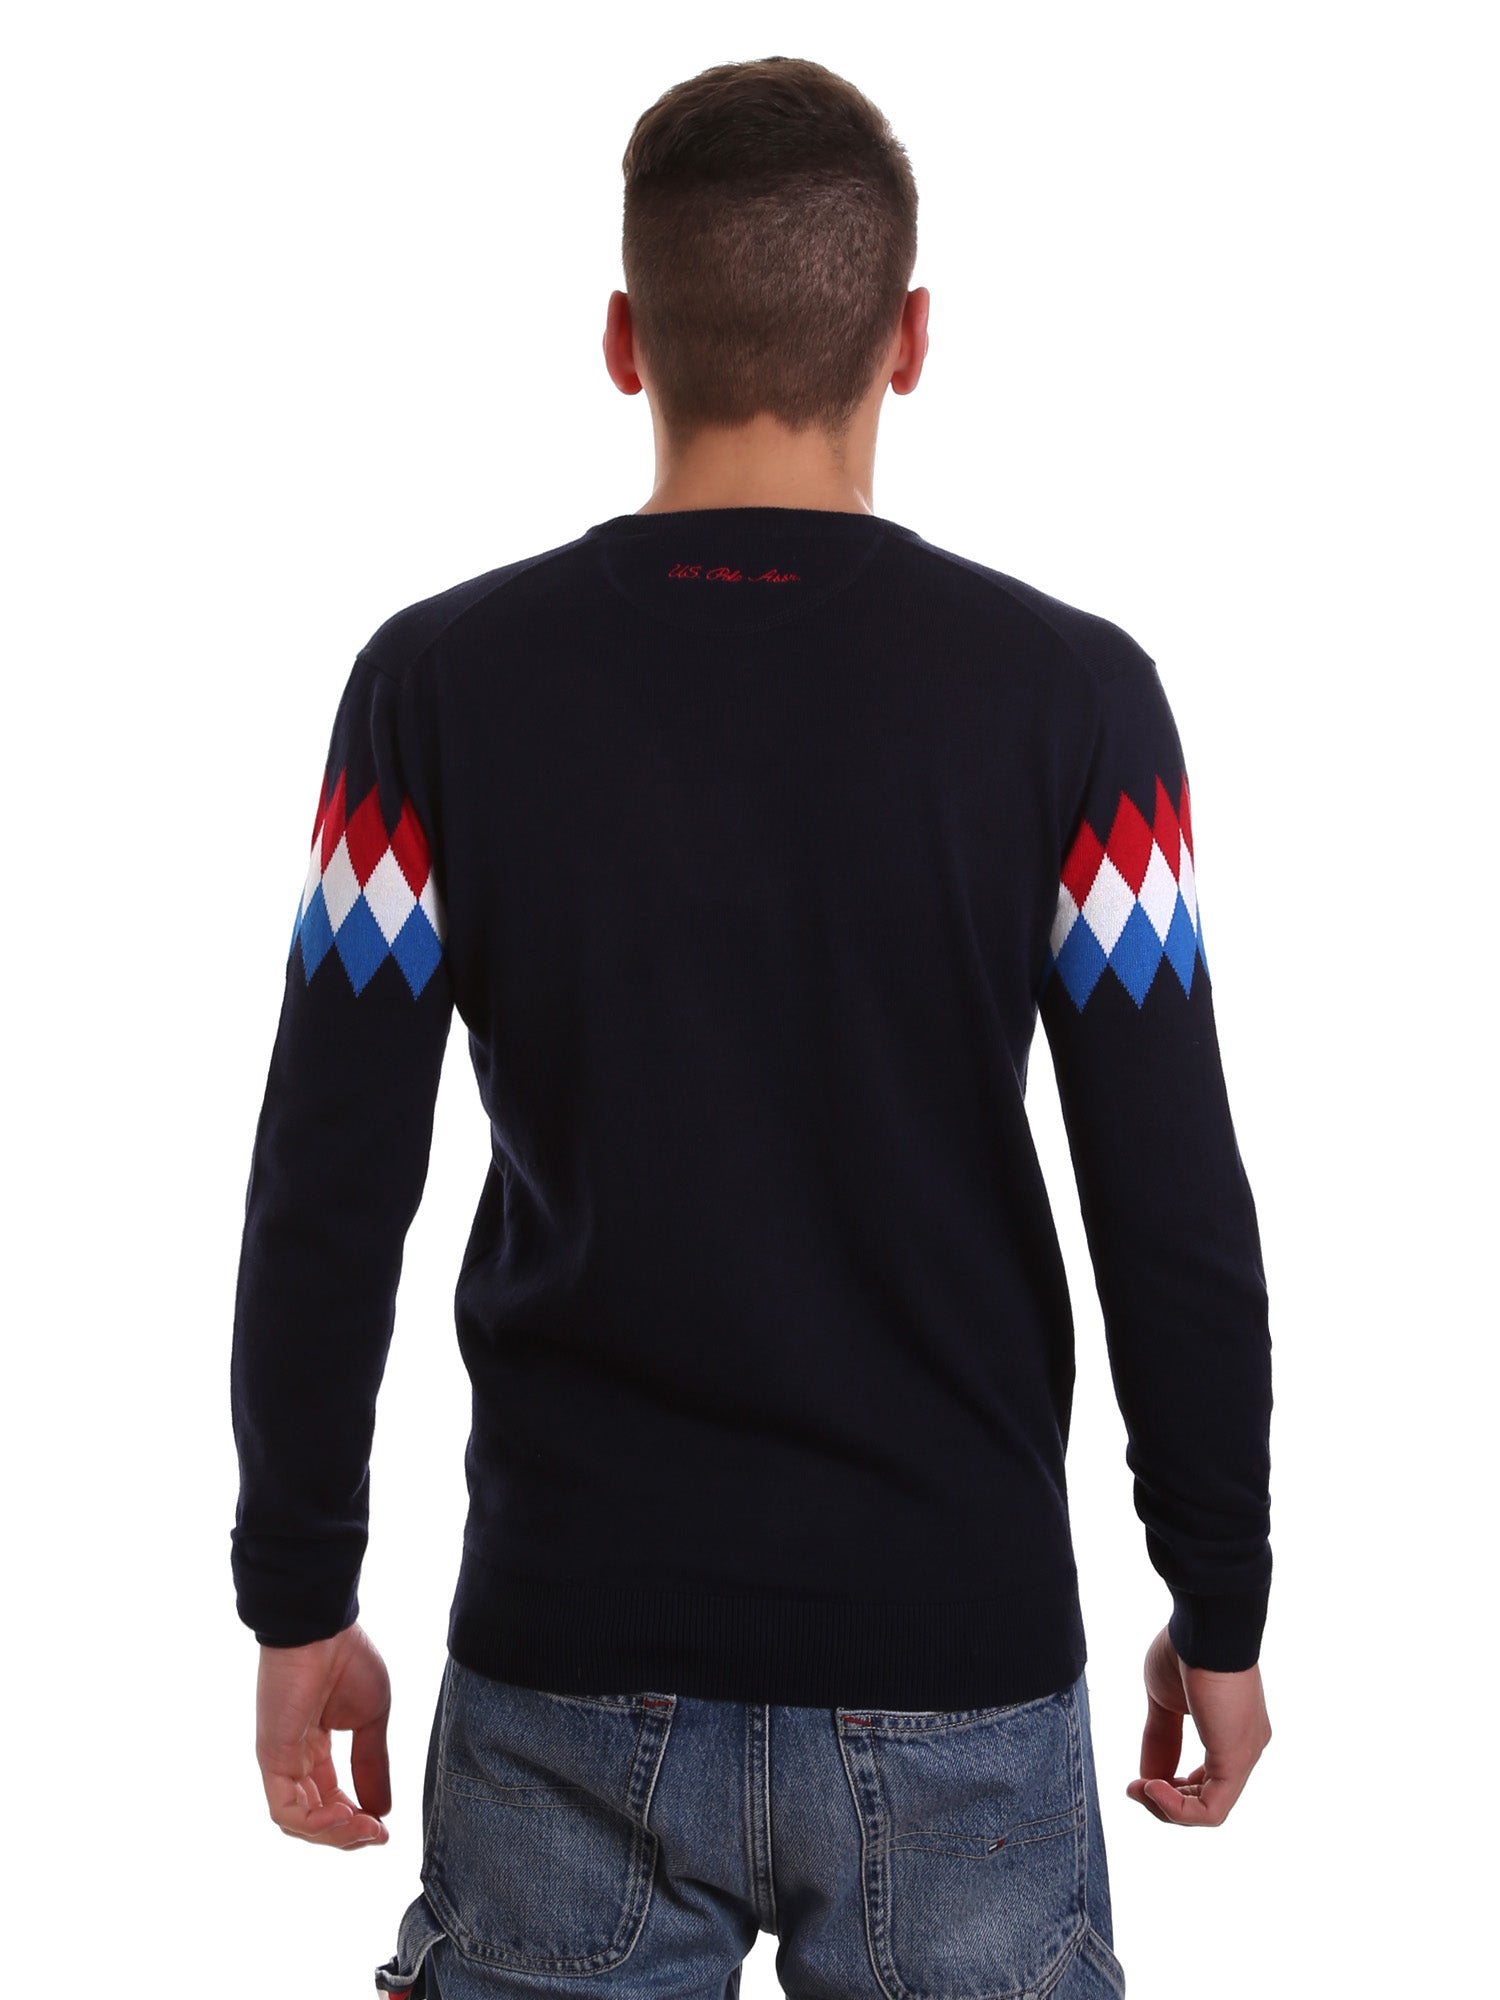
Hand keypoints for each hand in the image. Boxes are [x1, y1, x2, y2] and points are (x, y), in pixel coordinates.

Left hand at [254, 1620, 392, 1848]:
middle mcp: (295, 1759)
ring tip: (365, 1828)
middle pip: (315, 1817)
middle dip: (347, 1834)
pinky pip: (286, 1809)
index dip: (357, 1819)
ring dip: (335, 1834)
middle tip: (377, 1837)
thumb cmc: (348, 1660)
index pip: (331, 1799)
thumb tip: (382, 1811)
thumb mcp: (372, 1719)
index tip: (384, 1830)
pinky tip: (345, 1813)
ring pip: (299, 1821)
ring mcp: (280, 1760)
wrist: (324, 1629)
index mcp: (315, 1747)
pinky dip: (315, 1823)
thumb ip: (373, 1764)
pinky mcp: (272, 1758)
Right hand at [1126, 1624, 1270, 1826]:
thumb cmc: (1185, 1650)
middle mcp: (1245, 1748)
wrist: (1205, 1628)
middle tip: (1135, 1788)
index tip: (1137, 1780)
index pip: (1205, 1780)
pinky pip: (1210, 1810)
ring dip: (1167, 1808)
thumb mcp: (1163, 1700)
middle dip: (1165, 1801)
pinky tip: (1151, 1786)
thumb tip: (1146, 1777)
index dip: (1168, 1786)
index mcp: (1231, 1731)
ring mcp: (1244, 1757)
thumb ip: (1159, 1738)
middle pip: (1207, 1799)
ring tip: (1141, 1789)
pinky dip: (1177, 1809)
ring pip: (1209, 1810)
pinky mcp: (1235, 1762)